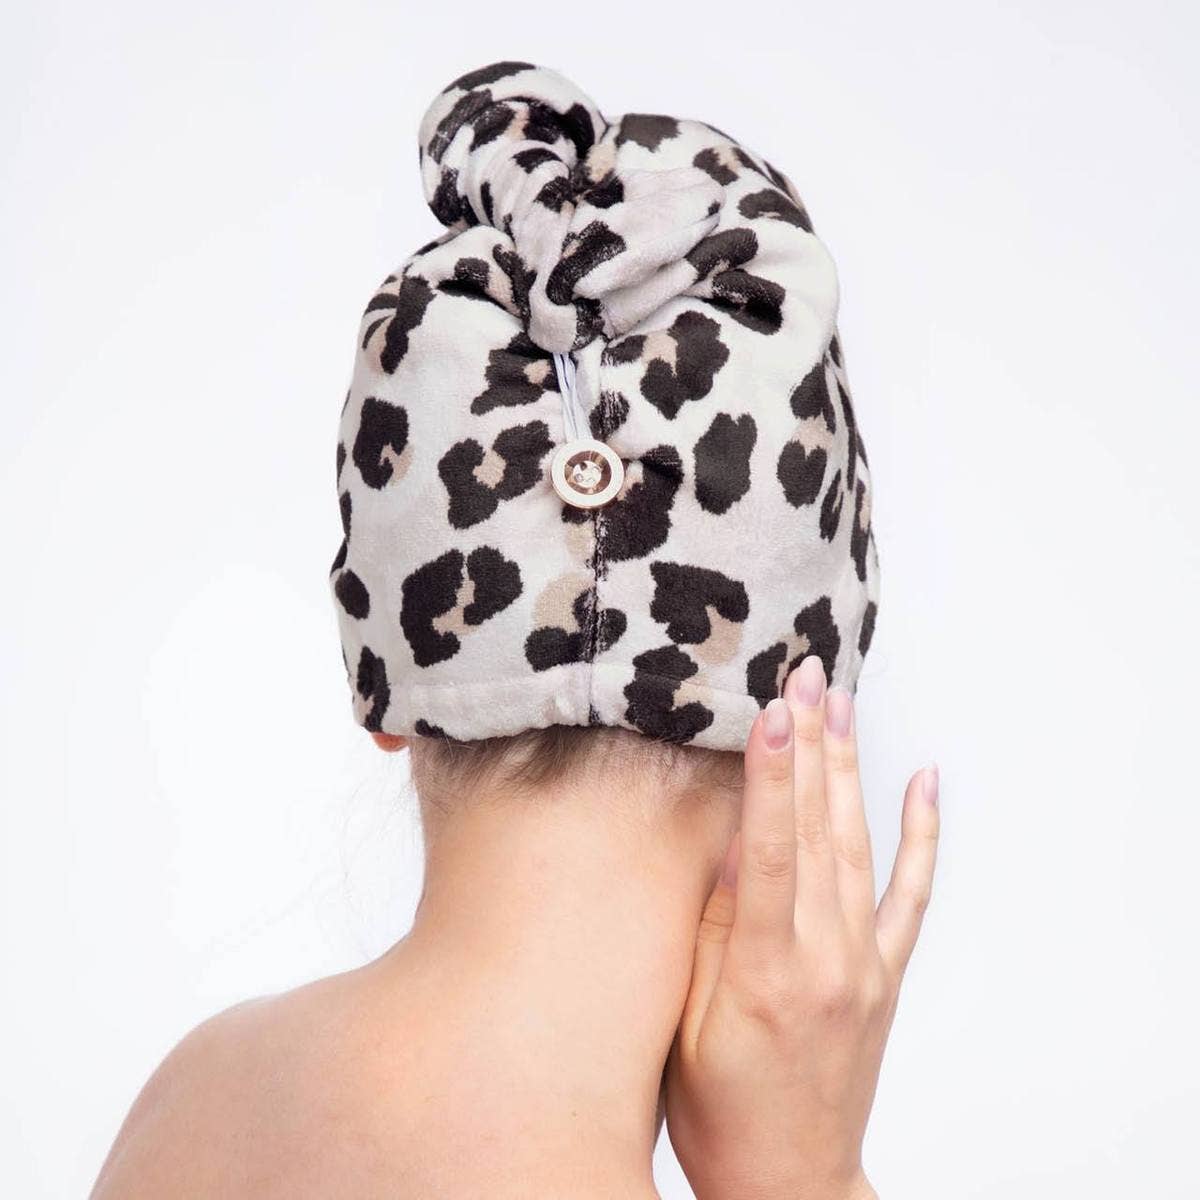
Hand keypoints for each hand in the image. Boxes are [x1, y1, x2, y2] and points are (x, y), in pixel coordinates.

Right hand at [665, 656, 939, 1199]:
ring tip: (840, 702)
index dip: (771, 775)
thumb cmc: (717, 1110)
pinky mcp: (886, 974)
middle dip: (811, 744)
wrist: (791, 1180)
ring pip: (856, 845)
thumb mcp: (685, 1024)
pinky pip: (911, 894)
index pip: (770, 850)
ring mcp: (865, 962)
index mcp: (766, 970)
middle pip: (818, 830)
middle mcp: (827, 957)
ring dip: (848, 768)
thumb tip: (726, 846)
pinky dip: (923, 835)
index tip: (773, 710)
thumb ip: (709, 933)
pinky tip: (926, 783)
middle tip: (807, 674)